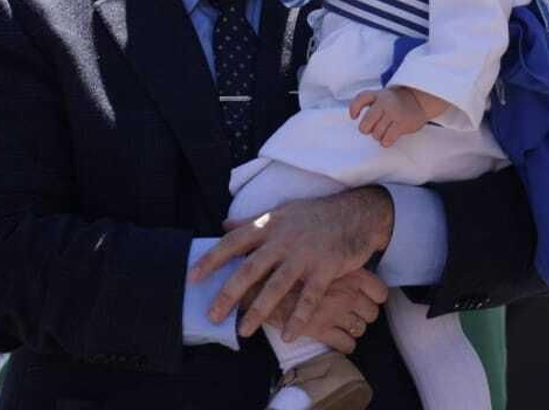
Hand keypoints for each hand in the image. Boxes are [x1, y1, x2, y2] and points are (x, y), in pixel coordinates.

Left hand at [189, 187, 392, 339]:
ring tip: (243, 331)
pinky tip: (288, 335)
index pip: (233, 242)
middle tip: (212, 316)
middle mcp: (283, 239)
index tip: (192, 278)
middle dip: (229, 294)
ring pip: (276, 286)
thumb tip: (223, 225)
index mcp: (269, 225)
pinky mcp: (326, 268)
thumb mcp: (281, 212)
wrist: (356, 213)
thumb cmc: (314, 214)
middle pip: (250, 269)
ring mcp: (305, 254)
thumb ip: (251, 221)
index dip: (211, 260)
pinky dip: (298, 318)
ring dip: (258, 311)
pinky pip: (309, 298)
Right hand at [272, 269, 387, 349]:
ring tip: (344, 327)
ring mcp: (336, 313)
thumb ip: (337, 264)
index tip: (367, 299)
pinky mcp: (322, 330)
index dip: (375, 298)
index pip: (380, 291)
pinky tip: (339, 340)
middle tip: (353, 314)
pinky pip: (346, 344)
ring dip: (354, 330)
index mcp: (350, 274)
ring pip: (360, 329)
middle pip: (372, 312)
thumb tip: (348, 266)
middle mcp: (347, 293)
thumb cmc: (291, 269)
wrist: (264, 284)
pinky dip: (345, 344)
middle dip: (363, 316)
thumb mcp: (319, 259)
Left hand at [349, 87, 430, 146]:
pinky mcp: (402, 123)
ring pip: (376, 134)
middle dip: (366, 129)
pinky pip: (387, 140)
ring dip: (378, 136)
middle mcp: (384, 102)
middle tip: (372, 128)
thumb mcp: (382, 95)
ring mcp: (393, 112)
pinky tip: (389, 137)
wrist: (419, 101)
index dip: (354, 109)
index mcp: (378, 95)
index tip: (354, 116)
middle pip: (365, 124)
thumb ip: (369, 102)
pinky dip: (386, 142)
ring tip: (385, 130)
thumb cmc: (396, 101)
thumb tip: (354, 116)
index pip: (360, 99)